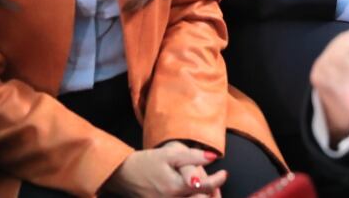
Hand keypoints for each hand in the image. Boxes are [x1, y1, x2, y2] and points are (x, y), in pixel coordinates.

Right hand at [103, 143, 225, 196]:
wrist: (124, 175)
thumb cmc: (147, 162)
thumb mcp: (170, 154)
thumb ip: (193, 156)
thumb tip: (214, 157)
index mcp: (176, 187)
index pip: (206, 187)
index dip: (218, 180)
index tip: (224, 173)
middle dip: (214, 194)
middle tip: (218, 183)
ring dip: (204, 197)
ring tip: (210, 190)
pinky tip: (195, 194)